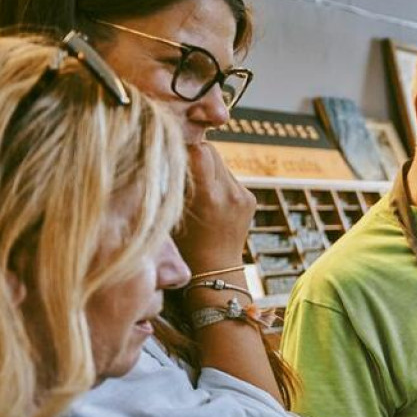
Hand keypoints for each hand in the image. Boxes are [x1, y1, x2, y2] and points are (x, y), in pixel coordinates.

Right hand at [177, 141, 256, 271]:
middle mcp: (230, 194)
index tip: (170, 152)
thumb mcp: (171, 211)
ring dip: (205, 167)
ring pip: (220, 162)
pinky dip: (216, 180)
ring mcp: (244, 196)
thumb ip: (172, 182)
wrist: (216, 269)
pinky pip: (229, 176)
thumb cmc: (183, 244)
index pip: (199, 149)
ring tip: (194, 187)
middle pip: (210, 150)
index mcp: (209, 197)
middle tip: (179, 166)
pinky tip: (208, 198)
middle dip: (193, 153)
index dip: (183, 147)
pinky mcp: (250, 198)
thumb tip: (166, 151)